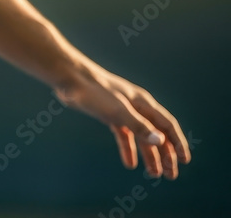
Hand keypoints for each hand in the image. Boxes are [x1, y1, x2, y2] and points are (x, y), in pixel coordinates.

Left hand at [54, 64, 190, 178]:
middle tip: (170, 175)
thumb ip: (139, 126)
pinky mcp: (109, 114)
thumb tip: (160, 141)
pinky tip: (130, 163)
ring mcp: (123, 111)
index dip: (177, 143)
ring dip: (148, 155)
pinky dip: (128, 148)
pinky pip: (124, 135)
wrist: (70, 79)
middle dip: (165, 154)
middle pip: (156, 134)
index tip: (184, 160)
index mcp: (144, 103)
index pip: (167, 125)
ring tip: (154, 173)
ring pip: (141, 136)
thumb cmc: (94, 92)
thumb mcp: (118, 111)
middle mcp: (137, 107)